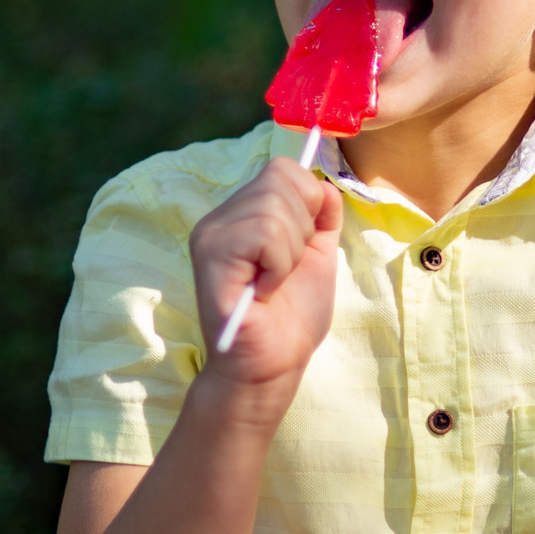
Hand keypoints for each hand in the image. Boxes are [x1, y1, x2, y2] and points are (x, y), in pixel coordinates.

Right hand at [188, 157, 341, 419]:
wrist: (273, 365)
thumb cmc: (292, 316)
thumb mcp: (318, 254)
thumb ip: (321, 215)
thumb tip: (324, 183)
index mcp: (243, 214)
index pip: (283, 168)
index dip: (308, 203)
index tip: (300, 247)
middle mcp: (220, 218)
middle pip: (281, 178)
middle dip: (303, 227)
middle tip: (284, 269)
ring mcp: (211, 234)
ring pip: (275, 206)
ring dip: (291, 251)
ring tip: (273, 281)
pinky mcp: (210, 255)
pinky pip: (264, 233)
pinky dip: (278, 264)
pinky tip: (264, 289)